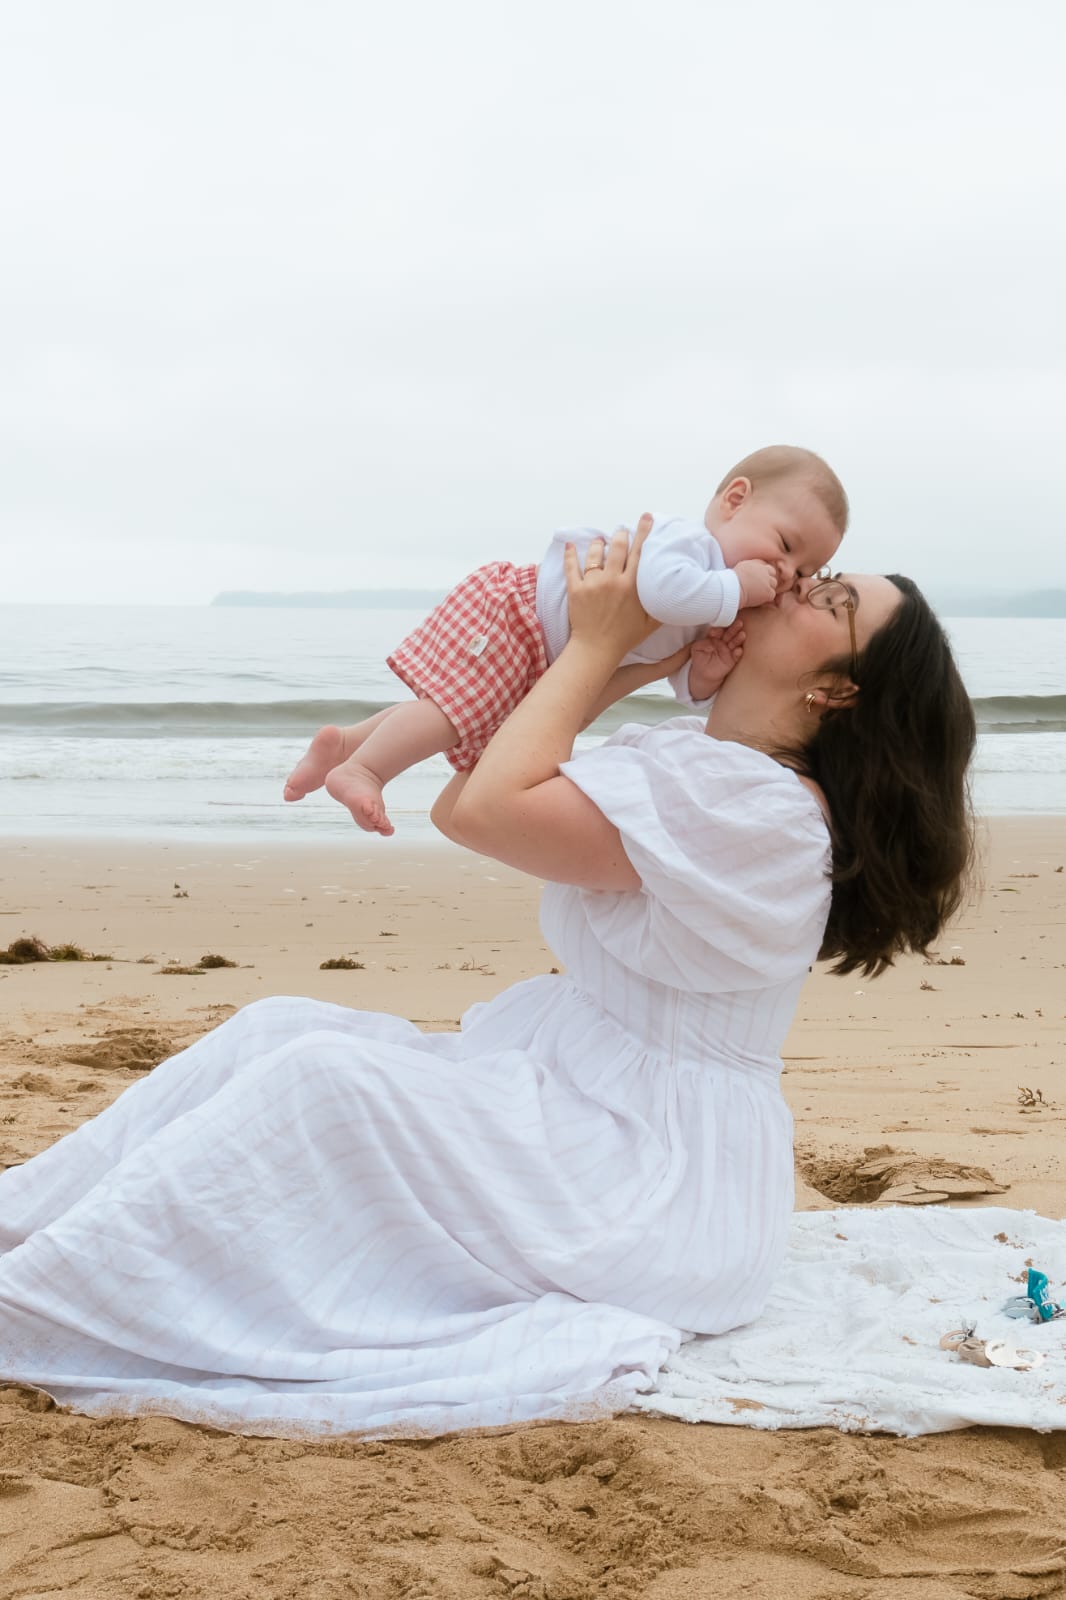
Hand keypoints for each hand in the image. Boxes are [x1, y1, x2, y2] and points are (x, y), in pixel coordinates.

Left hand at [564, 514, 658, 657]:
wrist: (596, 650)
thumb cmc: (625, 638)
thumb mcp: (651, 623)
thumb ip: (661, 605)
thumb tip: (675, 593)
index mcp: (632, 586)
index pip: (640, 552)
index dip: (643, 532)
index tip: (646, 518)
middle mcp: (612, 580)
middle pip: (617, 547)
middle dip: (620, 535)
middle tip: (621, 531)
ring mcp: (592, 584)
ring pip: (595, 554)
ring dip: (598, 544)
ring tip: (600, 540)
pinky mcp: (576, 590)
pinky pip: (571, 566)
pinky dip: (570, 554)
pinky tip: (570, 545)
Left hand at [688, 620, 744, 700]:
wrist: (703, 674)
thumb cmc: (699, 659)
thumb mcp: (696, 648)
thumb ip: (702, 641)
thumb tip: (710, 636)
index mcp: (715, 637)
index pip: (719, 631)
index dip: (719, 630)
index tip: (716, 631)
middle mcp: (723, 642)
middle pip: (729, 634)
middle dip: (733, 629)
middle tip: (739, 623)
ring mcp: (729, 650)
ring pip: (735, 643)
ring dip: (738, 639)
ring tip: (742, 635)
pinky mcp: (732, 660)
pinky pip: (736, 656)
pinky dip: (738, 653)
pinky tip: (738, 650)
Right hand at [735, 559, 777, 608]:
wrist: (732, 589)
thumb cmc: (733, 579)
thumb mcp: (742, 567)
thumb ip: (752, 566)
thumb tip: (755, 568)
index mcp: (759, 565)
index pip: (769, 568)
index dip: (766, 574)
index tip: (760, 580)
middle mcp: (765, 572)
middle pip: (773, 576)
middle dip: (768, 581)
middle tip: (760, 588)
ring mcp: (768, 582)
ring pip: (773, 585)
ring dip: (768, 588)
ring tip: (757, 593)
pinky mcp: (769, 592)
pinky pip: (771, 594)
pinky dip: (766, 597)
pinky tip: (757, 598)